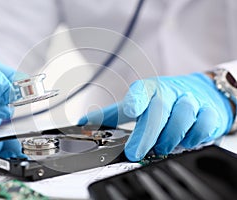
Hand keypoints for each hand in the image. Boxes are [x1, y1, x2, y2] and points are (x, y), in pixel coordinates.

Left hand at [79, 73, 232, 160]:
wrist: (200, 92)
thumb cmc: (164, 99)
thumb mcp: (137, 103)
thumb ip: (113, 114)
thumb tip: (84, 122)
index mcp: (149, 89)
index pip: (141, 91)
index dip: (136, 99)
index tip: (132, 109)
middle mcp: (170, 92)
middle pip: (159, 110)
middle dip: (147, 134)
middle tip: (136, 152)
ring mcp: (191, 101)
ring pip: (182, 117)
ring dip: (170, 137)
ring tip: (161, 148)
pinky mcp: (209, 112)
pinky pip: (203, 125)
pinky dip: (193, 137)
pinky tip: (185, 142)